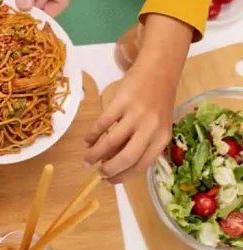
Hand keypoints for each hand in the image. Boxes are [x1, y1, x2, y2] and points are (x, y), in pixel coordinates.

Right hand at [83, 15, 190, 183]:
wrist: (160, 69)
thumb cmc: (157, 100)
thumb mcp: (156, 125)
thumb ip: (140, 143)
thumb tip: (114, 162)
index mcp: (162, 137)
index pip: (141, 165)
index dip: (123, 176)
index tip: (109, 180)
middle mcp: (151, 127)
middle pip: (127, 157)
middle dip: (108, 169)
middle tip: (97, 172)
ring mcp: (136, 114)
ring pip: (111, 142)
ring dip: (95, 154)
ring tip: (86, 159)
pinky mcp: (121, 101)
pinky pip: (102, 123)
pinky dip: (92, 135)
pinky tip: (87, 140)